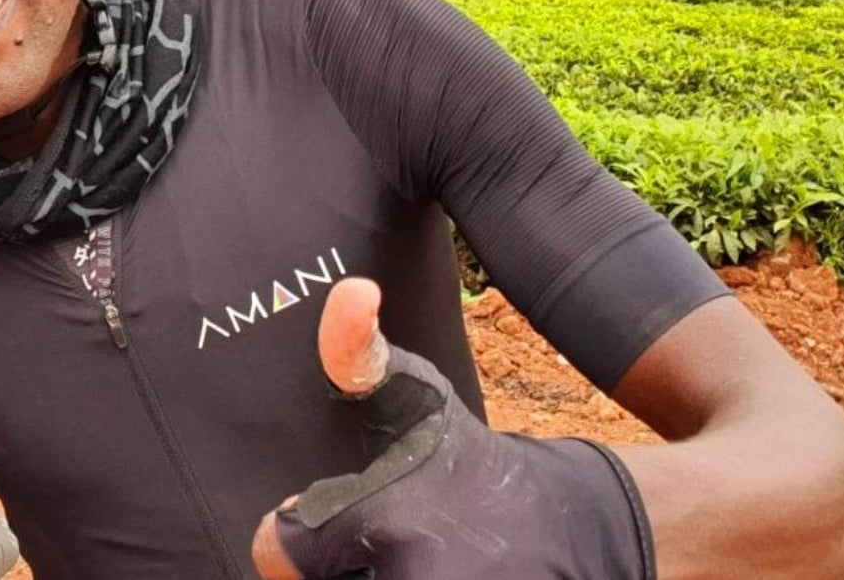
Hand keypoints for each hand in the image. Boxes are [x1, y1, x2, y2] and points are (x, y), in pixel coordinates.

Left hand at [249, 278, 655, 579]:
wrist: (566, 528)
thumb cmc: (462, 457)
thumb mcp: (413, 393)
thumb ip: (356, 349)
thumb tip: (351, 292)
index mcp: (385, 528)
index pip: (277, 553)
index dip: (293, 535)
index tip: (320, 517)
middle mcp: (416, 578)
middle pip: (316, 579)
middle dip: (338, 562)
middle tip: (378, 539)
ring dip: (365, 574)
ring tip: (401, 554)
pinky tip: (421, 568)